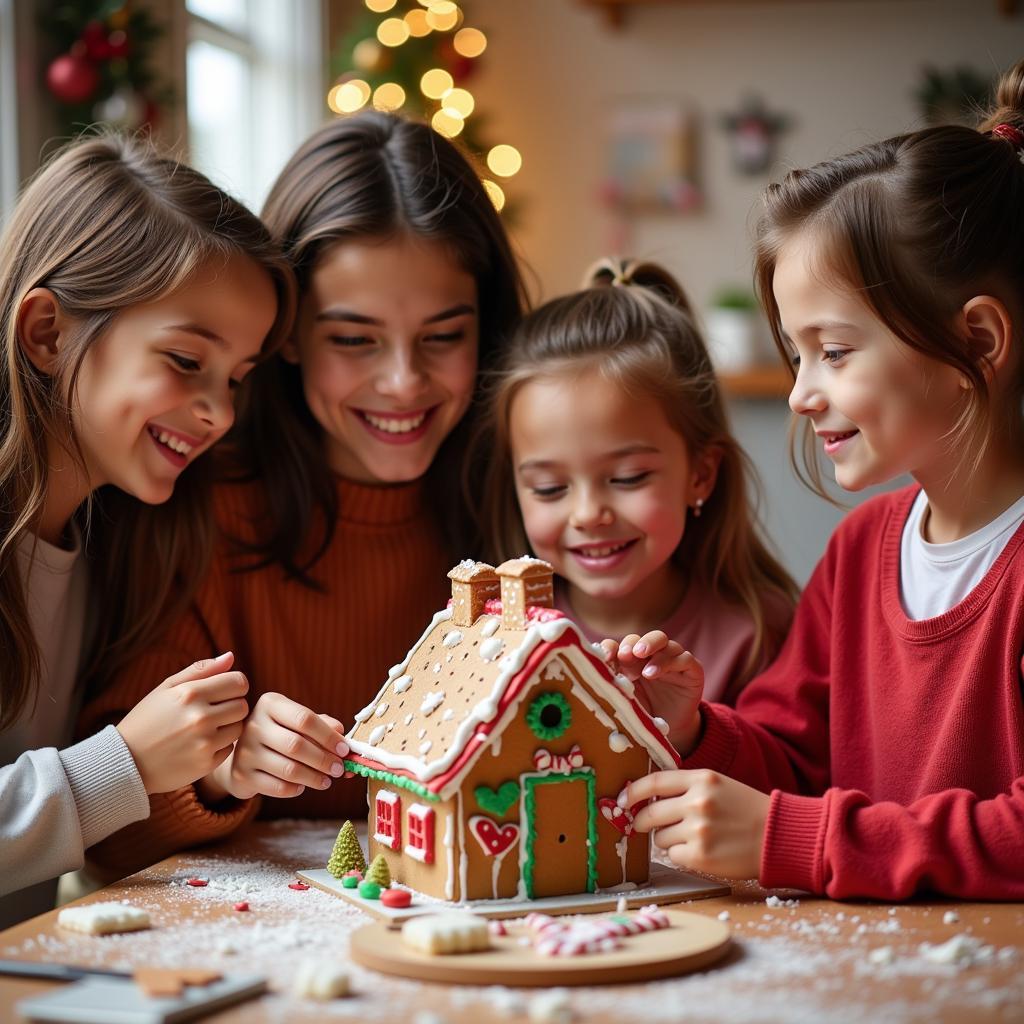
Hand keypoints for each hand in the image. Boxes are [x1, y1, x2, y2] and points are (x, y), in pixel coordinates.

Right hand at [116, 652, 248, 794]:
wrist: (125, 762)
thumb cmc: (146, 720)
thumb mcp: (166, 688)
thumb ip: (201, 670)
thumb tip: (231, 656)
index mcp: (190, 694)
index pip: (239, 682)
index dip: (234, 685)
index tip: (223, 691)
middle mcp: (200, 718)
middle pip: (243, 705)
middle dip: (232, 705)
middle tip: (213, 710)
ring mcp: (204, 743)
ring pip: (239, 727)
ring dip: (227, 726)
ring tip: (204, 728)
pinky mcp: (206, 764)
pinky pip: (229, 748)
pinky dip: (219, 746)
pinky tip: (199, 744)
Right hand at [199, 692, 348, 801]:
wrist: (243, 754)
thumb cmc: (280, 734)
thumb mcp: (297, 722)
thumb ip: (321, 725)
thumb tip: (342, 734)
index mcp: (270, 704)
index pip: (304, 718)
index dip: (328, 736)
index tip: (344, 750)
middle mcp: (254, 725)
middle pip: (296, 745)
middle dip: (323, 760)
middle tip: (339, 769)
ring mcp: (245, 751)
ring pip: (288, 769)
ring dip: (313, 777)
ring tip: (327, 781)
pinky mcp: (241, 775)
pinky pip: (276, 787)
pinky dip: (294, 789)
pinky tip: (302, 787)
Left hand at [600, 631, 703, 753]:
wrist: (674, 731)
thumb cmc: (645, 714)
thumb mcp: (626, 701)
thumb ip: (614, 687)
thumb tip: (590, 677)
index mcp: (631, 661)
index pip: (620, 646)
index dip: (611, 648)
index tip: (603, 656)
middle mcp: (652, 656)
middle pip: (642, 638)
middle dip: (632, 643)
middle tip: (625, 654)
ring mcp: (673, 660)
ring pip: (664, 642)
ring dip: (652, 649)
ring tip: (644, 670)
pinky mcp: (692, 670)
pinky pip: (685, 658)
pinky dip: (671, 662)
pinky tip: (655, 674)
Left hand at [625, 769, 769, 879]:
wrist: (777, 836)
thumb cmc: (745, 810)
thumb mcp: (717, 786)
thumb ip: (685, 788)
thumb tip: (646, 799)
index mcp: (701, 779)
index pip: (653, 782)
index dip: (632, 792)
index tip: (622, 800)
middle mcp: (697, 802)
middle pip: (649, 813)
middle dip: (642, 821)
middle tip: (644, 825)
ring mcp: (699, 830)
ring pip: (659, 838)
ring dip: (667, 840)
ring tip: (691, 838)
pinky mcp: (701, 856)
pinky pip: (673, 856)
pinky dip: (681, 856)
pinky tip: (700, 851)